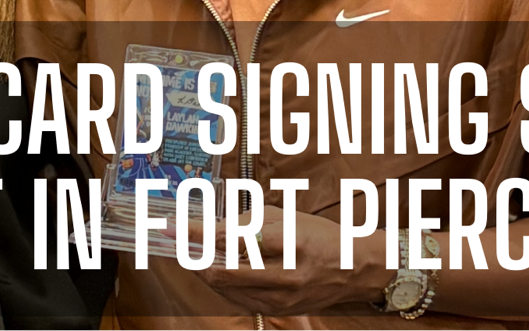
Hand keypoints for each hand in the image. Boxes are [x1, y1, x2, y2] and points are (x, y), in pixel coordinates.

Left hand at [194, 210, 389, 316]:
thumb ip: (244, 222)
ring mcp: (282, 297)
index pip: (230, 238)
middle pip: (223, 271)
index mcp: (288, 242)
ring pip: (227, 288)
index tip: (173, 227)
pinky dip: (223, 285)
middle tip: (179, 243)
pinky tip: (217, 271)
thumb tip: (209, 229)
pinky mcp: (280, 311)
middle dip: (194, 257)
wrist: (355, 269)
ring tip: (196, 254)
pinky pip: (239, 300)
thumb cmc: (318, 236)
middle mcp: (286, 274)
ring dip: (205, 271)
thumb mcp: (283, 217)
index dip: (196, 233)